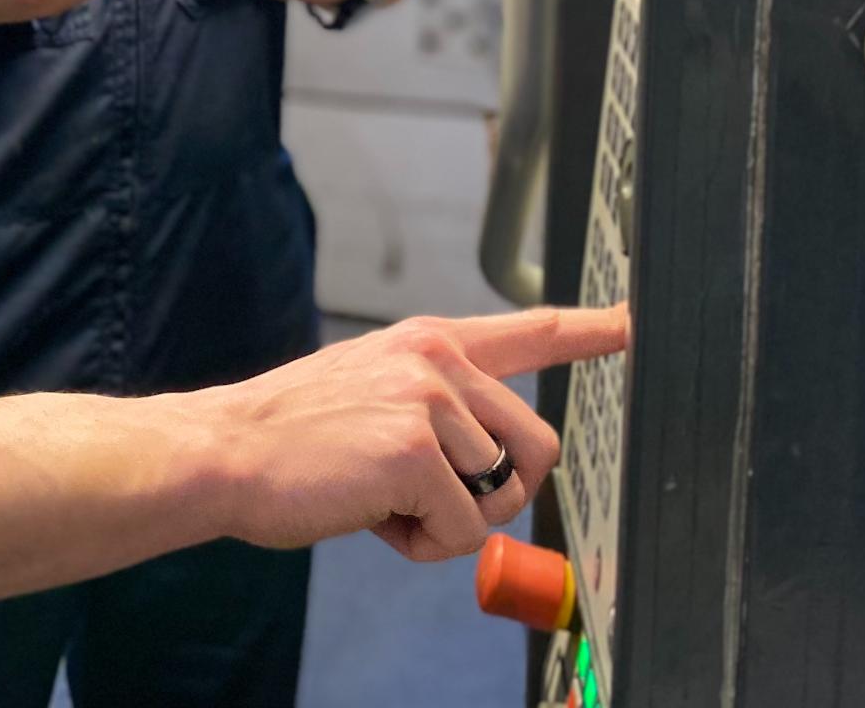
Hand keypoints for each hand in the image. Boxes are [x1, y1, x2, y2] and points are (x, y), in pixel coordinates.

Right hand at [209, 305, 628, 561]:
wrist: (225, 452)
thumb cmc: (294, 439)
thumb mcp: (373, 395)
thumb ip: (439, 412)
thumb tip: (497, 471)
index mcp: (430, 343)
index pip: (531, 331)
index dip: (594, 329)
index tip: (639, 321)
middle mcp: (437, 360)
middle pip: (537, 448)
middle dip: (493, 495)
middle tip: (423, 498)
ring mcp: (428, 402)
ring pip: (499, 498)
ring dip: (447, 521)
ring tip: (380, 499)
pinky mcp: (415, 452)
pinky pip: (461, 532)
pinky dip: (420, 545)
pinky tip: (369, 514)